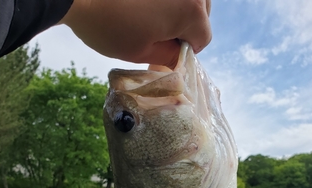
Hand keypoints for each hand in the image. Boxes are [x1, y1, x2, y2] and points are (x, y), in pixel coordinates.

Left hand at [61, 0, 211, 67]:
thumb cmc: (109, 25)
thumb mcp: (141, 52)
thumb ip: (168, 57)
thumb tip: (179, 56)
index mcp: (192, 11)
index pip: (203, 37)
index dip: (184, 49)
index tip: (165, 51)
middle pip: (200, 11)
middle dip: (182, 24)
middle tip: (155, 32)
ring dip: (175, 6)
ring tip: (148, 13)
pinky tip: (144, 2)